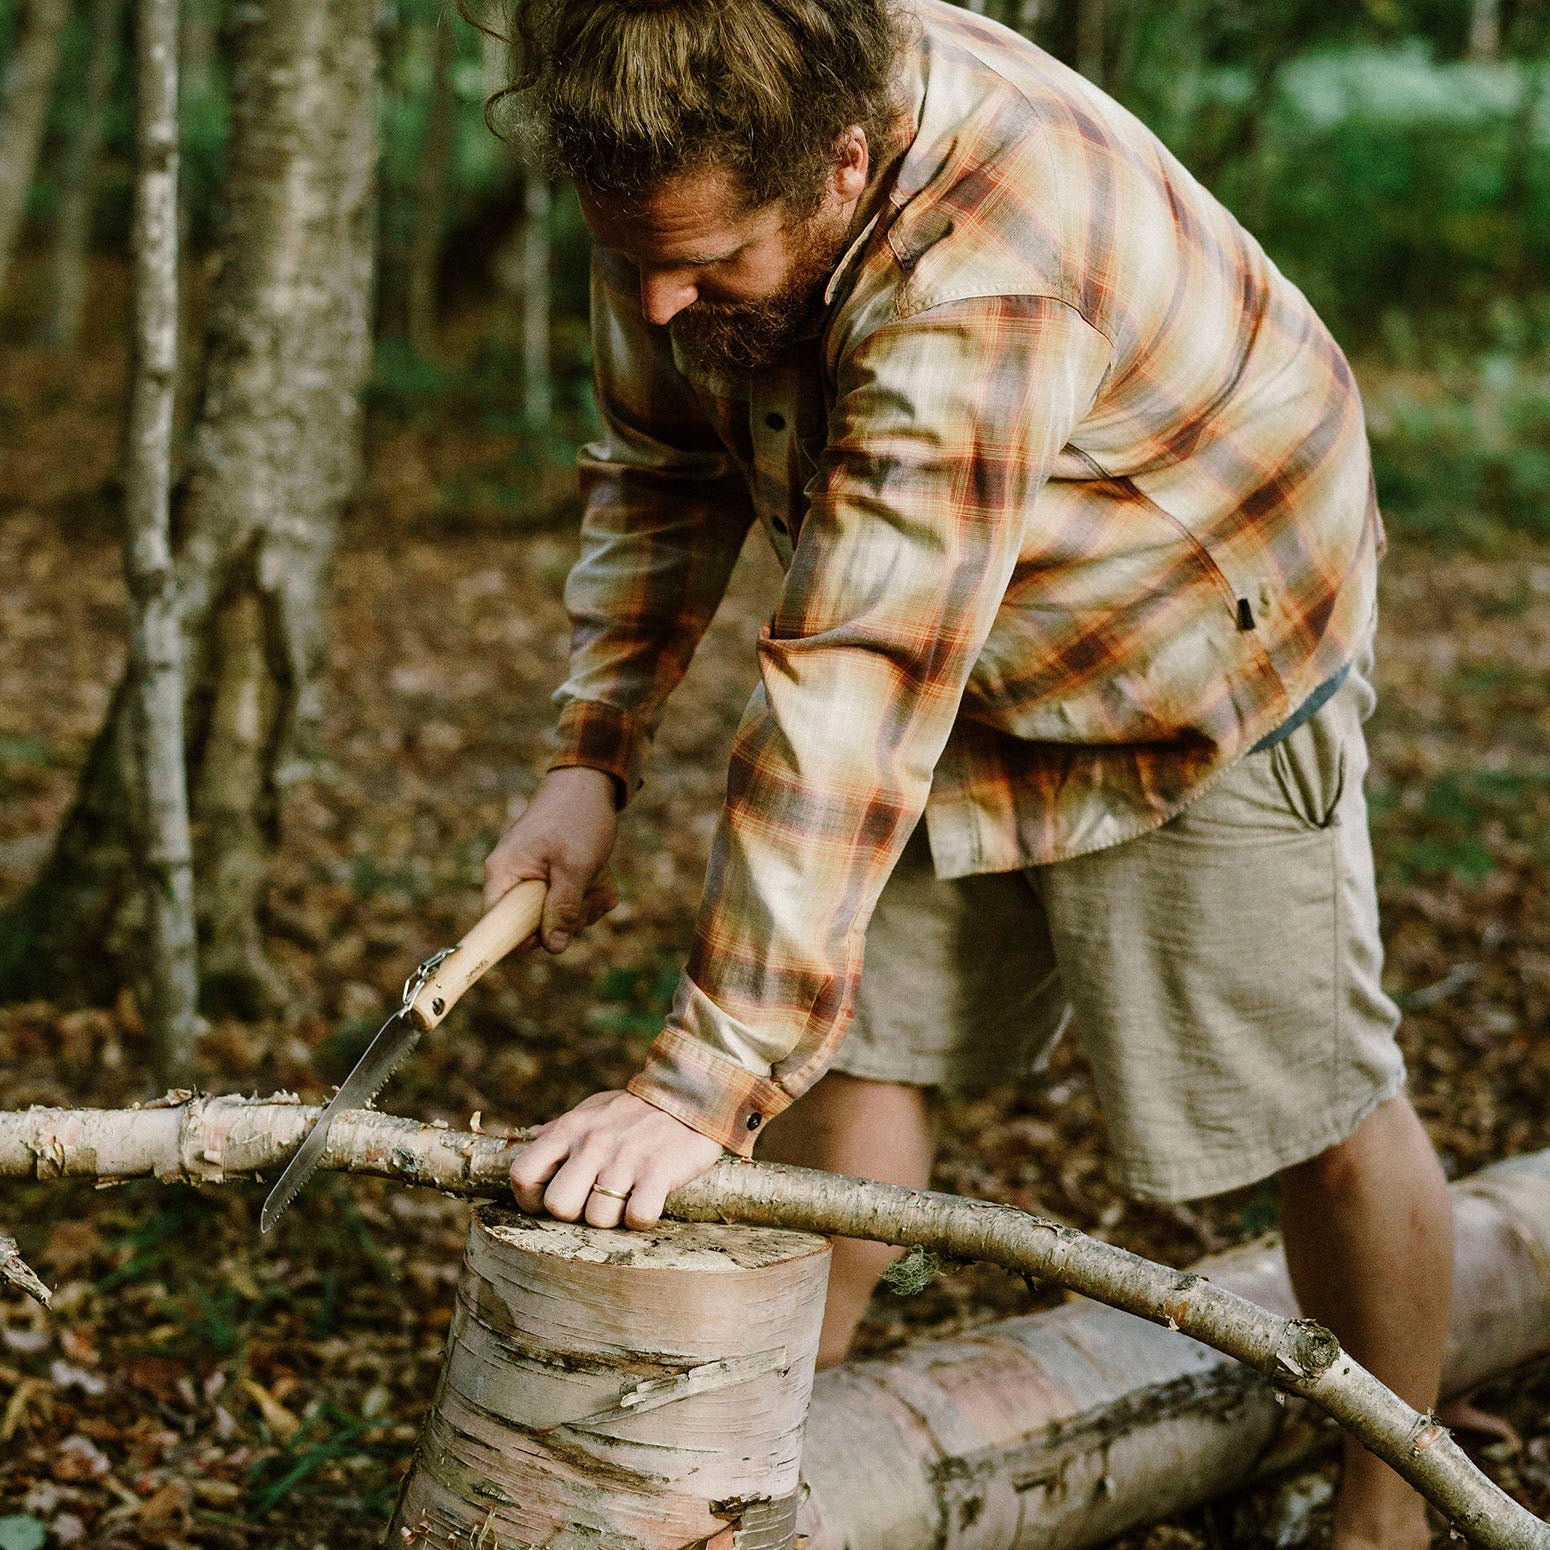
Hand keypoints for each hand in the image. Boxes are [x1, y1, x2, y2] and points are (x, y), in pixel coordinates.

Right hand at [484, 766, 619, 951]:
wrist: (589, 782)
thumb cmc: (578, 818)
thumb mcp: (576, 866)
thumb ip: (564, 908)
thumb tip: (552, 947)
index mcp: (503, 874)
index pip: (497, 926)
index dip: (524, 939)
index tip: (553, 936)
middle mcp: (512, 878)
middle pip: (533, 926)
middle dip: (569, 918)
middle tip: (588, 894)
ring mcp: (532, 877)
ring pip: (556, 916)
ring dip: (585, 904)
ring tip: (598, 877)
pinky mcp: (550, 876)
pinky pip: (569, 901)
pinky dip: (589, 892)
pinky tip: (601, 875)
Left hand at [510, 1090, 725, 1229]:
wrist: (691, 1093)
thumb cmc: (636, 1109)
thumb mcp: (592, 1109)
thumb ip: (559, 1129)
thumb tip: (529, 1138)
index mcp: (570, 1128)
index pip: (522, 1174)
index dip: (530, 1198)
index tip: (548, 1200)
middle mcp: (593, 1143)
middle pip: (558, 1206)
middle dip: (574, 1214)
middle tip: (593, 1202)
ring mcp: (625, 1159)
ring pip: (598, 1218)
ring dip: (612, 1218)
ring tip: (626, 1198)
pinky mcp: (658, 1172)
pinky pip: (637, 1217)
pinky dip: (642, 1219)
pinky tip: (648, 1201)